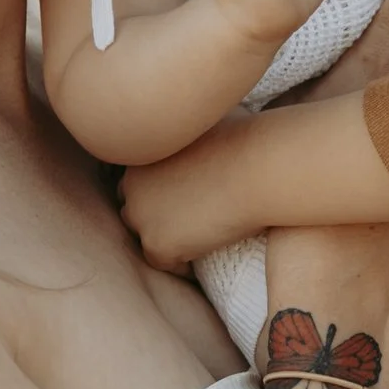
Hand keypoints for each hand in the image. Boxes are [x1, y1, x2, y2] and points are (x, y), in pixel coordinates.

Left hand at [119, 111, 267, 266]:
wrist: (257, 168)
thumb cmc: (244, 140)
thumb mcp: (204, 125)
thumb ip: (188, 135)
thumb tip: (200, 127)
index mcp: (142, 153)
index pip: (139, 179)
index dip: (160, 189)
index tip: (185, 195)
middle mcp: (131, 184)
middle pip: (135, 208)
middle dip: (156, 214)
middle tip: (189, 219)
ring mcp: (141, 217)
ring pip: (146, 235)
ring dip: (167, 237)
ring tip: (198, 236)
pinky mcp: (156, 245)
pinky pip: (165, 263)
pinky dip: (183, 261)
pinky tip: (207, 250)